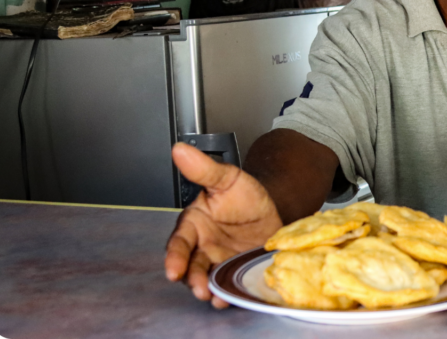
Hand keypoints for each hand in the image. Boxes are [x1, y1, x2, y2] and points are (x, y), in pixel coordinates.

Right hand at [164, 143, 282, 307]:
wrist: (273, 206)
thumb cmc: (244, 194)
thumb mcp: (227, 178)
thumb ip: (203, 169)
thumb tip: (180, 149)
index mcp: (194, 224)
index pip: (180, 242)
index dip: (175, 257)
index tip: (173, 269)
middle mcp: (202, 245)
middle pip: (191, 266)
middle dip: (191, 279)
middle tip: (198, 288)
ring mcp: (219, 260)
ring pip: (207, 278)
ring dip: (208, 289)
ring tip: (213, 297)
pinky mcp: (236, 270)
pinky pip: (229, 283)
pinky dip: (228, 293)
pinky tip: (230, 297)